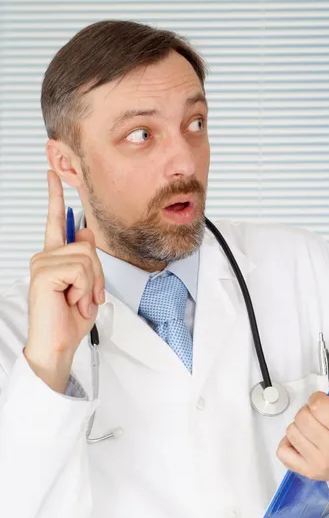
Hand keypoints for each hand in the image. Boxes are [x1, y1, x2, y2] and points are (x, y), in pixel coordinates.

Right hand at [24, 170, 104, 392]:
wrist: (59, 344)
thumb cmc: (70, 319)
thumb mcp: (88, 285)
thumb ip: (88, 258)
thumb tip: (86, 232)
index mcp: (55, 258)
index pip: (56, 221)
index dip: (55, 196)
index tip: (53, 173)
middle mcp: (46, 256)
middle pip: (87, 245)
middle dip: (97, 274)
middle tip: (87, 296)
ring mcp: (43, 263)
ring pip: (87, 257)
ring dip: (91, 284)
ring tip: (78, 300)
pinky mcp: (44, 272)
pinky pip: (80, 269)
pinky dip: (84, 288)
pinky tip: (71, 300)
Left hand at [276, 371, 328, 504]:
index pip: (318, 405)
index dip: (319, 398)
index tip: (326, 403)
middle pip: (302, 417)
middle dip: (309, 411)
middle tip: (321, 416)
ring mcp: (318, 464)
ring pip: (291, 430)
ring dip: (300, 425)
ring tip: (315, 428)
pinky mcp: (307, 471)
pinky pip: (282, 451)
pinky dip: (289, 442)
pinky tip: (304, 440)